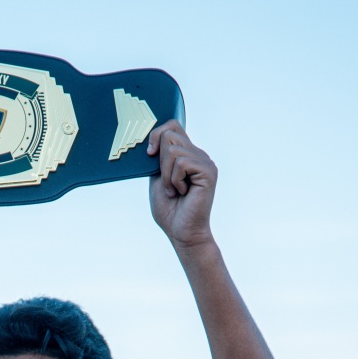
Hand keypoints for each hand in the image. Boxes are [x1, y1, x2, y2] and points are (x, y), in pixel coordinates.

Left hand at [147, 121, 216, 250]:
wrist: (182, 232)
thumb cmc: (170, 210)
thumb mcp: (157, 178)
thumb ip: (158, 158)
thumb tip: (152, 137)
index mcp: (187, 154)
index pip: (173, 126)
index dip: (157, 134)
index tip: (149, 154)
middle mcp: (198, 155)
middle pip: (170, 134)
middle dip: (159, 161)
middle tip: (167, 184)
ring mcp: (205, 162)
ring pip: (173, 150)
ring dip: (166, 175)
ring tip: (174, 190)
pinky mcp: (208, 171)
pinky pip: (181, 163)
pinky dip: (174, 180)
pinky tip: (182, 192)